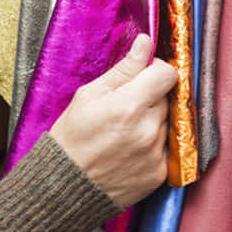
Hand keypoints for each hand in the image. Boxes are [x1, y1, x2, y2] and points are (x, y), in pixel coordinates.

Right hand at [49, 34, 176, 208]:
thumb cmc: (70, 140)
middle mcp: (149, 130)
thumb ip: (122, 70)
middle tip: (122, 109)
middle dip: (149, 98)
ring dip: (150, 123)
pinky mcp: (160, 173)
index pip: (167, 74)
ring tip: (121, 134)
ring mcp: (156, 154)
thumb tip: (144, 44)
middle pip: (166, 99)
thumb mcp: (87, 97)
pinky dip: (150, 146)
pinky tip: (126, 150)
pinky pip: (165, 149)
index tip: (142, 76)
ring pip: (166, 124)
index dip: (154, 71)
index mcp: (130, 106)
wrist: (64, 187)